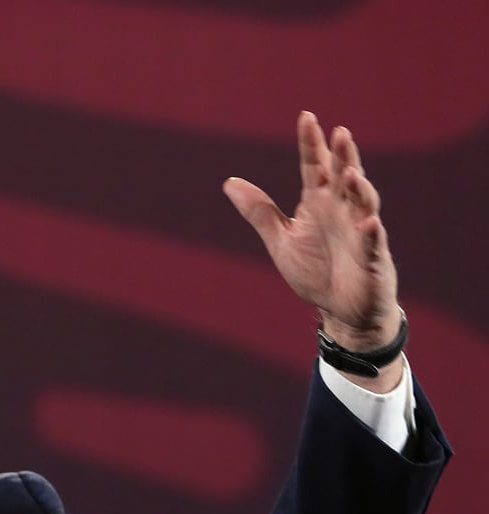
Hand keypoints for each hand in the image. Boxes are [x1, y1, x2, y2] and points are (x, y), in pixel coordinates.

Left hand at [224, 111, 402, 389]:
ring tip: (349, 172)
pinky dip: (370, 233)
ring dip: (358, 188)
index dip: (311, 144)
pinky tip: (369, 222)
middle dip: (343, 156)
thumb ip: (259, 212)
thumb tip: (229, 182)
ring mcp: (359, 232)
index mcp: (319, 203)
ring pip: (363, 203)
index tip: (306, 117)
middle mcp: (342, 211)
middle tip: (340, 132)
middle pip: (344, 176)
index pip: (315, 167)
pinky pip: (372, 243)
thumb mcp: (280, 240)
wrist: (339, 309)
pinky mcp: (372, 258)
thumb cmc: (314, 271)